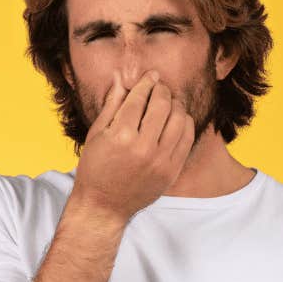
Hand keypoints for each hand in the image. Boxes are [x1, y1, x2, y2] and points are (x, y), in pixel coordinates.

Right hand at [67, 70, 194, 222]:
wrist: (104, 206)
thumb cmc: (95, 168)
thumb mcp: (97, 134)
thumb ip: (112, 104)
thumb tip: (120, 76)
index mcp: (120, 136)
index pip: (139, 98)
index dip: (146, 83)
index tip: (151, 75)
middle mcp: (143, 148)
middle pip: (162, 105)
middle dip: (162, 90)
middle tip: (160, 87)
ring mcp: (160, 161)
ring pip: (179, 119)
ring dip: (176, 105)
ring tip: (169, 102)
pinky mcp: (171, 171)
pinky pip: (187, 138)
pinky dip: (185, 123)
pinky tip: (177, 119)